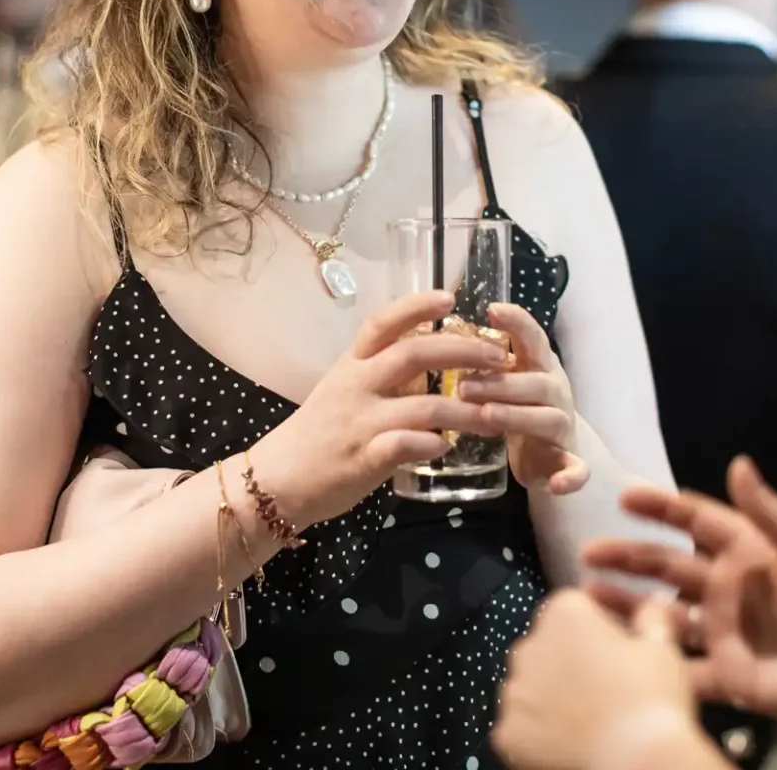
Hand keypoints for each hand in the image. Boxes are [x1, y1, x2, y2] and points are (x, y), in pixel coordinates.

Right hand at [248, 290, 509, 526]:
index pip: (384, 323)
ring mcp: (360, 422)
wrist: (277, 480)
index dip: (416, 306)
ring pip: (423, 406)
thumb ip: (382, 373)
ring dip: (465, 410)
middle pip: (414, 355)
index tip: (450, 297)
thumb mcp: (344, 388)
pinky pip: (405, 445)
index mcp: (352, 364)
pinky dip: (432, 444)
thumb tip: (431, 357)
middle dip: (463, 352)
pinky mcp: (363, 459)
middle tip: (499, 357)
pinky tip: (449, 447)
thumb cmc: (318, 433)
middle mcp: (356, 385)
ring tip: (495, 415)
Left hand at [456, 302, 589, 494]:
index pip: (533, 338)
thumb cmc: (518, 406)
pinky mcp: (569, 462)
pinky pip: (577, 469)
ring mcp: (564, 427)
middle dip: (501, 382)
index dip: (516, 323)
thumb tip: (430, 337)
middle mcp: (556, 391)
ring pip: (549, 419)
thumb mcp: (505, 381)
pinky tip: (559, 485)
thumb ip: (481, 362)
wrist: (552, 453)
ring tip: (486, 417)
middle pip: (537, 381)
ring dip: (519, 417)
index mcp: (539, 367)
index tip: (491, 309)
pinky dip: (572, 477)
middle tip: (464, 386)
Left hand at [494, 590, 705, 769]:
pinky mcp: (508, 732)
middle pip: (547, 645)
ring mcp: (514, 692)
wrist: (635, 758)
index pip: (573, 606)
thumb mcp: (661, 647)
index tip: (617, 647)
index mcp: (564, 615)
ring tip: (586, 715)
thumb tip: (653, 603)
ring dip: (550, 694)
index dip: (597, 625)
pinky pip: (521, 724)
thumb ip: (650, 617)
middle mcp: (529, 646)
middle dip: (568, 658)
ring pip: (530, 685)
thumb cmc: (650, 698)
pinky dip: (539, 731)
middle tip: (603, 685)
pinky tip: (569, 739)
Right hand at [584, 456, 776, 716]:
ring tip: (587, 597)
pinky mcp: (730, 676)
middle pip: (669, 566)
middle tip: (590, 550)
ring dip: (626, 605)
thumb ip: (772, 513)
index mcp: (751, 551)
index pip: (697, 520)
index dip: (662, 507)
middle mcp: (731, 589)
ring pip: (664, 615)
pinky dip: (652, 662)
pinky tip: (620, 653)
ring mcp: (726, 632)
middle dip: (629, 556)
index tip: (625, 496)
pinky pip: (682, 668)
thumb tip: (738, 464)